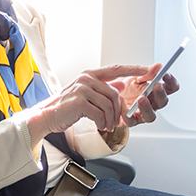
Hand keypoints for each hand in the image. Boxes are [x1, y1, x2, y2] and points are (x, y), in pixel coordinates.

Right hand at [26, 65, 148, 146]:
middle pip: (114, 92)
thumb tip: (122, 84)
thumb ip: (103, 88)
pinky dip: (102, 122)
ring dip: (111, 119)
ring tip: (107, 126)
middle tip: (116, 122)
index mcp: (90, 75)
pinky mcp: (79, 102)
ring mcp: (82, 89)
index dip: (133, 69)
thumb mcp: (86, 93)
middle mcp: (86, 79)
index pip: (116, 69)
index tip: (147, 70)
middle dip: (118, 110)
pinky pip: (100, 113)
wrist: (47, 115)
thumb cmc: (67, 106)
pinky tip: (99, 126)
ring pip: (109, 104)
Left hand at [111, 63, 179, 126]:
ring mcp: (142, 115)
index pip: (170, 88)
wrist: (110, 97)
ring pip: (150, 116)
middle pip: (163, 102)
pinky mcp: (130, 121)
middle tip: (156, 86)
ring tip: (141, 98)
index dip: (171, 82)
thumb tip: (159, 66)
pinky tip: (121, 101)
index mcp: (156, 92)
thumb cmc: (126, 89)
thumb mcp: (136, 78)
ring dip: (147, 107)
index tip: (165, 74)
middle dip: (160, 94)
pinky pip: (130, 120)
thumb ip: (147, 74)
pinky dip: (126, 112)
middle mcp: (152, 105)